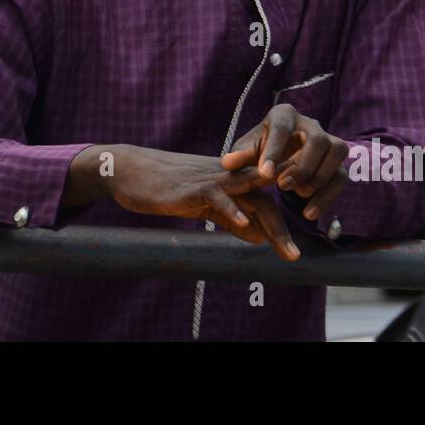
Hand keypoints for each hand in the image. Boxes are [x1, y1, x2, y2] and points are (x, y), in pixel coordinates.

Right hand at [101, 146, 299, 260]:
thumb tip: (259, 236)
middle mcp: (226, 177)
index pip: (264, 201)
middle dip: (282, 229)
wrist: (129, 168)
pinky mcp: (192, 185)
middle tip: (295, 256)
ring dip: (270, 221)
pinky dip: (231, 208)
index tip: (293, 249)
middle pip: (264, 199)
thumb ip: (231, 218)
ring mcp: (210, 178)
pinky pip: (217, 195)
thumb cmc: (165, 187)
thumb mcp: (203, 205)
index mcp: (230, 181)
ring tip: (286, 248)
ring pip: (249, 195)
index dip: (280, 224)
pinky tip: (243, 222)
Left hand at [220, 103, 350, 221]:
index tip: (264, 174)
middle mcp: (311, 124)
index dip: (274, 151)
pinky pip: (341, 177)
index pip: (282, 128)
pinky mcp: (338, 161)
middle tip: (282, 186)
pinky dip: (327, 196)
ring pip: (337, 153)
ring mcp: (329, 140)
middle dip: (302, 165)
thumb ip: (238, 157)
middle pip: (317, 139)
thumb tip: (228, 163)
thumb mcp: (246, 151)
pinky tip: (309, 213)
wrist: (280, 155)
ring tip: (297, 196)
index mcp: (284, 115)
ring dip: (319, 178)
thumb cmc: (260, 150)